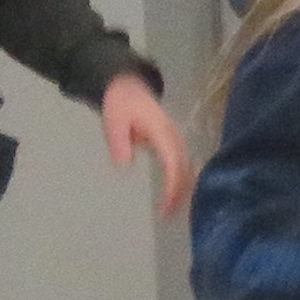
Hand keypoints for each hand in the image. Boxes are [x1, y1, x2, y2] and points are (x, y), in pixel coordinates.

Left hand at [98, 71, 189, 221]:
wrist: (127, 84)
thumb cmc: (120, 103)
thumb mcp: (113, 121)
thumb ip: (119, 143)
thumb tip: (125, 167)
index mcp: (161, 131)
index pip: (173, 163)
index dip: (172, 186)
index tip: (166, 206)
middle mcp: (173, 135)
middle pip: (185, 167)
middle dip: (180, 192)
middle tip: (168, 215)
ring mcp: (175, 137)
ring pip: (187, 165)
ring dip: (183, 187)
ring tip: (172, 209)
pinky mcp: (173, 140)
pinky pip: (182, 161)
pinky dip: (181, 178)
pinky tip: (175, 193)